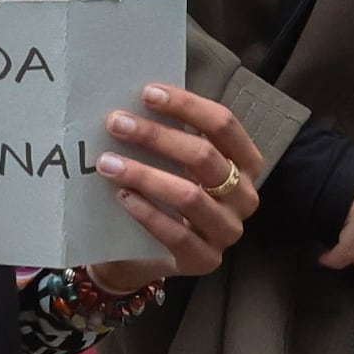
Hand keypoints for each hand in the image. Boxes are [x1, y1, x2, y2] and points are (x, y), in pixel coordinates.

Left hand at [95, 83, 266, 278]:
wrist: (150, 251)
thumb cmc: (166, 193)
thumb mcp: (176, 161)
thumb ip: (170, 134)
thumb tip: (136, 100)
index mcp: (246, 162)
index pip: (223, 124)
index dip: (187, 105)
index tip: (147, 93)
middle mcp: (244, 195)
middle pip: (204, 156)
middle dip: (156, 136)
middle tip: (116, 123)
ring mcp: (228, 230)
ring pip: (190, 195)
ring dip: (145, 174)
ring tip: (108, 162)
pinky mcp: (206, 260)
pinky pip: (177, 235)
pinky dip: (147, 213)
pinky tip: (123, 197)